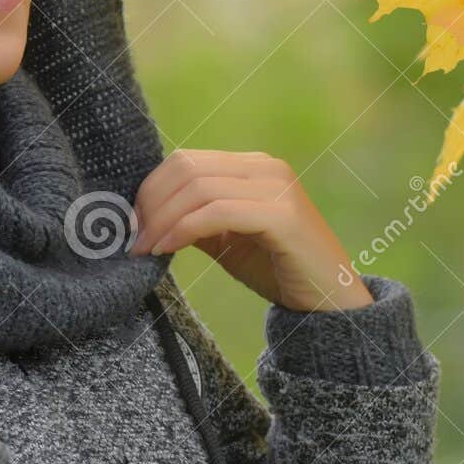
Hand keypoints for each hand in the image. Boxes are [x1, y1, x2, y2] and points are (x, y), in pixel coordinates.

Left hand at [127, 149, 372, 312]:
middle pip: (187, 168)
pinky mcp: (282, 215)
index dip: (151, 189)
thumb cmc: (279, 271)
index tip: (132, 225)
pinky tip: (165, 250)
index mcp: (253, 167)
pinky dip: (183, 229)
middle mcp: (266, 168)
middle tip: (133, 239)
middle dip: (151, 203)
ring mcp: (277, 188)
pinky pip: (217, 212)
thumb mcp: (228, 241)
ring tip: (144, 249)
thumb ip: (196, 221)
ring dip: (161, 219)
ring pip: (198, 187)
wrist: (332, 303)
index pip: (187, 160)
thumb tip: (147, 216)